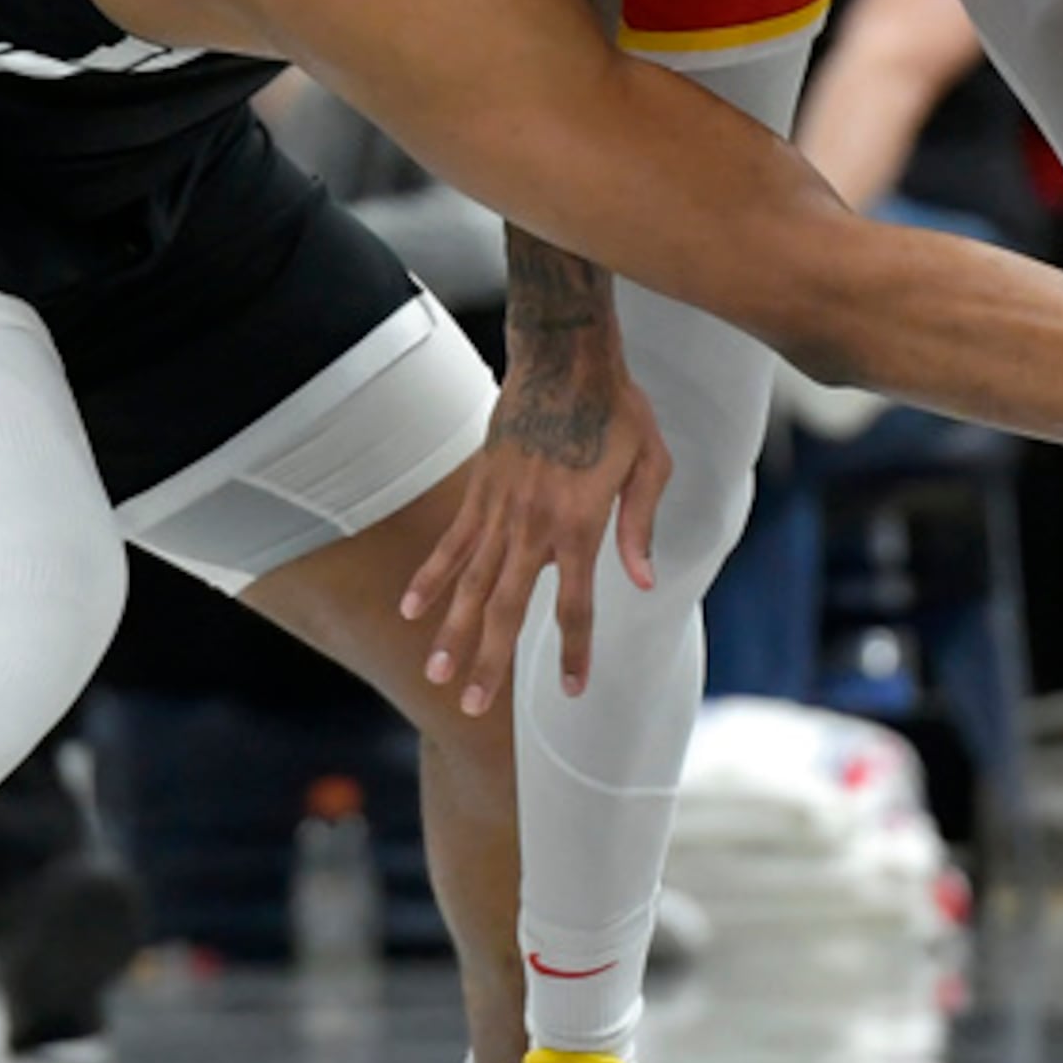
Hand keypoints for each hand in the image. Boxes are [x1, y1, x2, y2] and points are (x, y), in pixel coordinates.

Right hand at [400, 338, 671, 717]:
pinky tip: (412, 609)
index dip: (574, 651)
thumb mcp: (650, 465)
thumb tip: (640, 582)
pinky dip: (431, 576)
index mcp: (581, 525)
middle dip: (490, 661)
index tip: (571, 690)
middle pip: (508, 607)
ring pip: (472, 583)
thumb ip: (640, 526)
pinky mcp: (481, 489)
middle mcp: (535, 526)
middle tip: (472, 705)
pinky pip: (453, 542)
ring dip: (452, 631)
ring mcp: (501, 509)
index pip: (576, 606)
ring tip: (436, 673)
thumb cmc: (618, 410)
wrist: (565, 357)